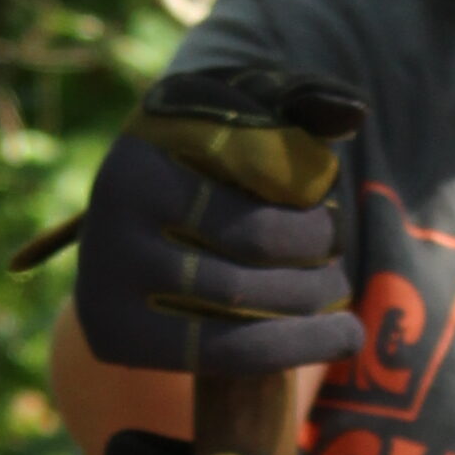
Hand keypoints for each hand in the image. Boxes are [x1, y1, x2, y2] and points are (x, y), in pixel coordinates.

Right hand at [46, 83, 362, 378]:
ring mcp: (103, 273)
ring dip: (313, 297)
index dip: (312, 191)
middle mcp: (112, 202)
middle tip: (337, 251)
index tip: (330, 200)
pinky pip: (226, 352)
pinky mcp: (113, 334)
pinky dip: (296, 346)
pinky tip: (345, 338)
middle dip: (316, 247)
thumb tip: (351, 114)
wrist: (137, 234)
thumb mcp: (246, 115)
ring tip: (337, 289)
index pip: (260, 167)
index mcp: (147, 138)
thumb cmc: (210, 163)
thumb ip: (300, 102)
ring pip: (244, 298)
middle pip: (254, 238)